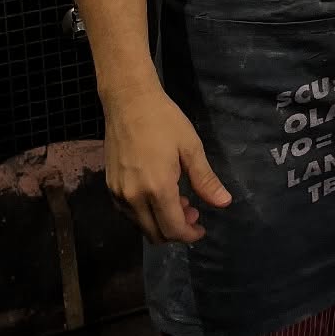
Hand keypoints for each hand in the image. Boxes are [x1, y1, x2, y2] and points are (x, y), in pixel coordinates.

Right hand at [102, 84, 231, 245]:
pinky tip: (157, 194)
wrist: (128, 101)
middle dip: (176, 230)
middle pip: (155, 234)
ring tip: (177, 199)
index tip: (201, 227)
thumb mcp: (191, 147)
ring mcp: (118, 193)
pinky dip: (145, 213)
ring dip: (160, 222)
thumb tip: (224, 203)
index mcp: (157, 188)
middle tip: (192, 210)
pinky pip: (129, 213)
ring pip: (141, 225)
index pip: (173, 229)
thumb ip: (205, 180)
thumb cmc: (164, 120)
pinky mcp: (110, 187)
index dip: (189, 234)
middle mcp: (134, 197)